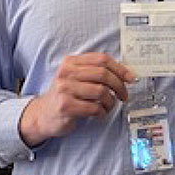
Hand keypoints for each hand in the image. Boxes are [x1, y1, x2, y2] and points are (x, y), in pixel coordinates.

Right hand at [19, 52, 135, 145]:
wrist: (43, 114)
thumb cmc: (65, 95)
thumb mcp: (75, 78)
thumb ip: (95, 72)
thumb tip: (126, 74)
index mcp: (71, 62)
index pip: (102, 59)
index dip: (120, 68)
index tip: (131, 78)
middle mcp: (66, 73)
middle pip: (103, 74)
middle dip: (119, 86)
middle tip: (123, 95)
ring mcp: (64, 89)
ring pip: (101, 91)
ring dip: (110, 101)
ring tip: (108, 106)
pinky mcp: (66, 106)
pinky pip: (94, 107)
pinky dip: (102, 111)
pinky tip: (99, 113)